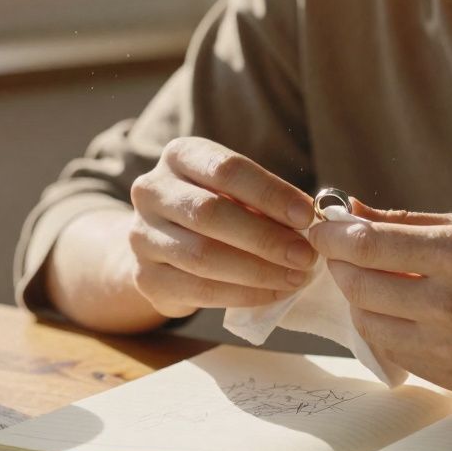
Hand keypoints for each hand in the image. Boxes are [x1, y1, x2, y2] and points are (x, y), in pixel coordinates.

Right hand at [128, 137, 317, 317]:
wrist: (162, 246)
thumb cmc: (215, 210)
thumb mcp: (236, 192)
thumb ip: (266, 200)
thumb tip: (310, 220)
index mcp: (179, 156)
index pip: (227, 169)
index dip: (270, 193)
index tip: (306, 216)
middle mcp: (151, 190)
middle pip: (210, 213)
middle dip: (265, 238)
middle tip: (305, 255)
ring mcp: (141, 235)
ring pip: (202, 256)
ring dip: (257, 271)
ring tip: (296, 277)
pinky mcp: (144, 277)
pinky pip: (199, 290)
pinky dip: (243, 294)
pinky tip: (273, 293)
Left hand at [307, 202, 451, 391]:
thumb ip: (410, 222)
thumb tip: (351, 210)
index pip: (368, 245)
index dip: (332, 235)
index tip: (320, 226)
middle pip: (359, 285)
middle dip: (341, 265)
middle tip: (342, 251)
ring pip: (370, 323)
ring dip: (359, 299)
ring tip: (371, 279)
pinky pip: (395, 351)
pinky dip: (385, 327)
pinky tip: (400, 309)